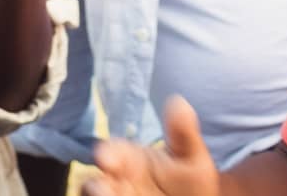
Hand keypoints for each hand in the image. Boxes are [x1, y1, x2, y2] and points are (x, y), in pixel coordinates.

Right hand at [83, 97, 218, 195]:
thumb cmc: (190, 182)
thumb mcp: (191, 158)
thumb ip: (182, 133)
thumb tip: (178, 100)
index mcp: (130, 159)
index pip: (111, 152)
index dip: (106, 154)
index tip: (106, 159)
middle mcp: (118, 180)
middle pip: (96, 181)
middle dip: (96, 185)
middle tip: (103, 189)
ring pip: (96, 194)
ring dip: (98, 194)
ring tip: (106, 195)